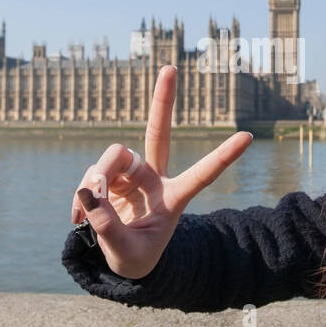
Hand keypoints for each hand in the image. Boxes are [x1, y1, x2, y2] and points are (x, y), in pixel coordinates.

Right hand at [70, 64, 252, 279]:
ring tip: (84, 212)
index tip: (248, 137)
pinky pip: (90, 177)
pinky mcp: (110, 178)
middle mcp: (155, 179)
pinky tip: (77, 217)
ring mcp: (131, 175)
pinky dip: (82, 195)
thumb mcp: (125, 252)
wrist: (122, 259)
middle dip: (163, 101)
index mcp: (174, 198)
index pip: (202, 174)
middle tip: (170, 67)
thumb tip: (88, 192)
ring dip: (95, 177)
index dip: (223, 157)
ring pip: (112, 157)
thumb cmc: (135, 258)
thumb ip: (107, 226)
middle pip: (158, 133)